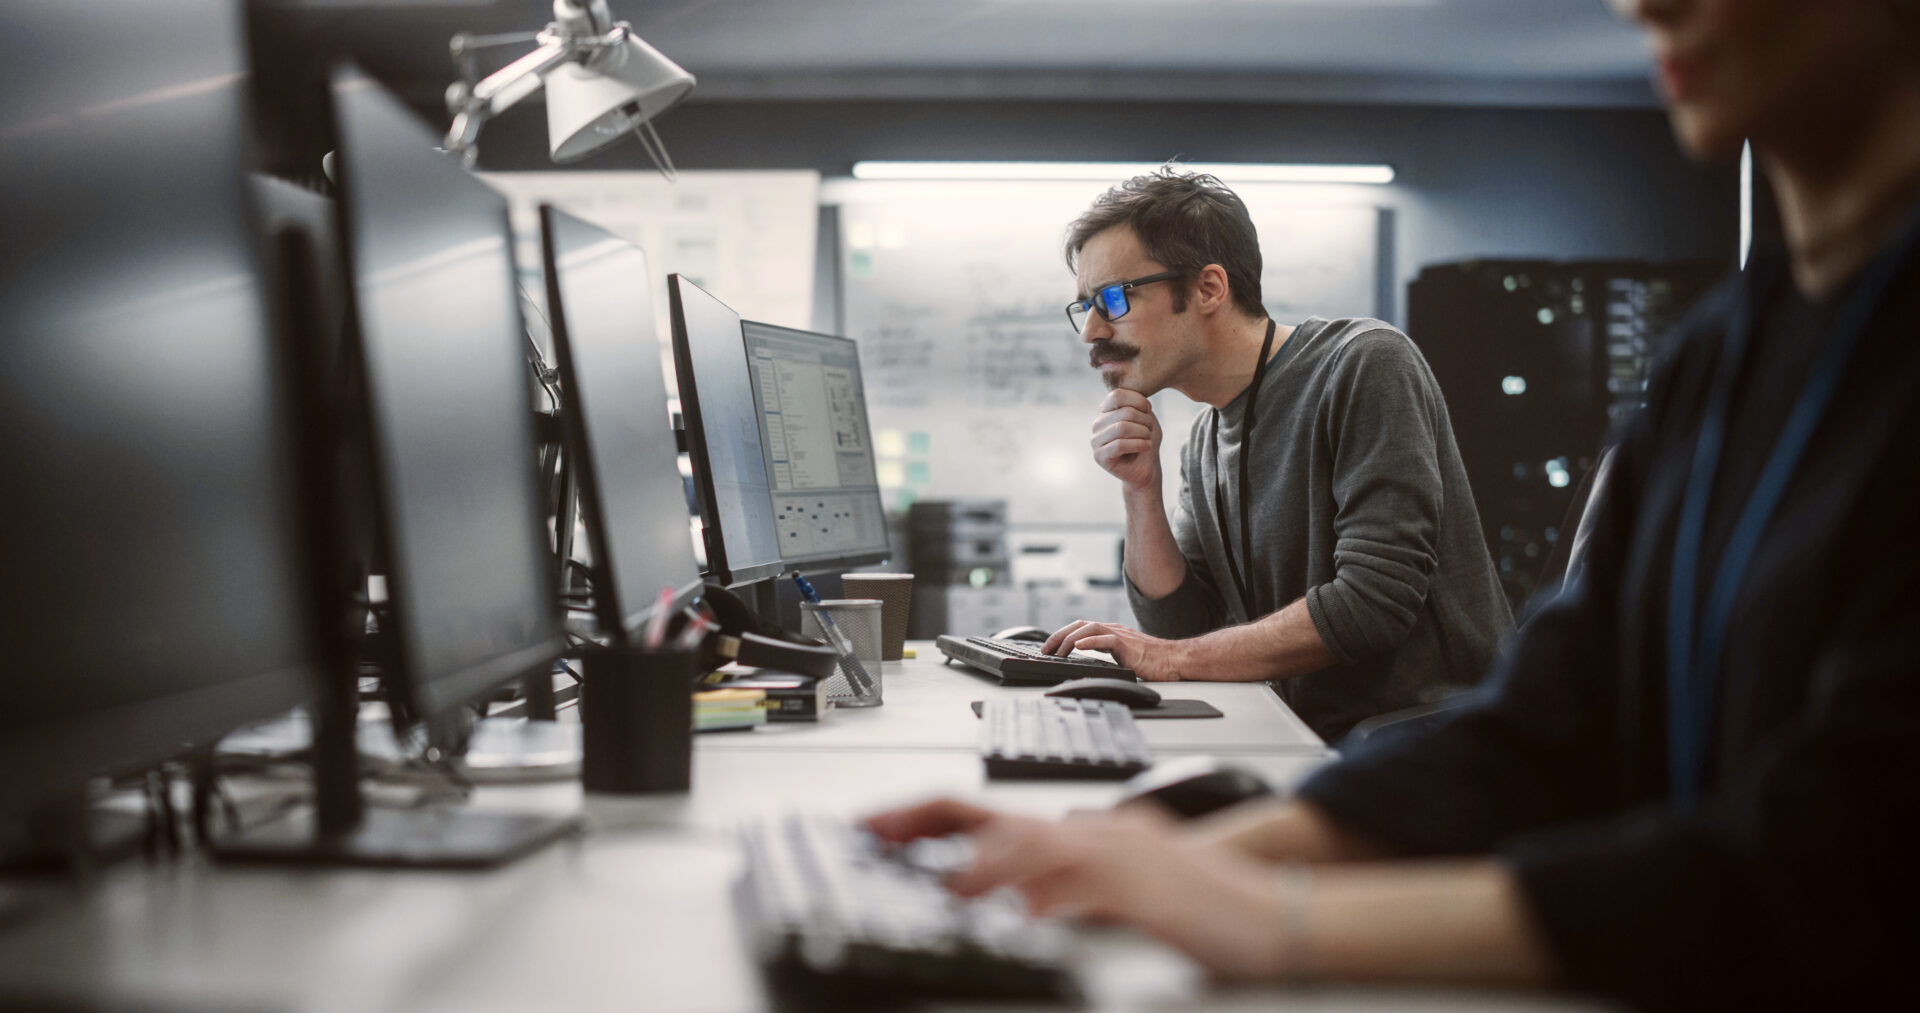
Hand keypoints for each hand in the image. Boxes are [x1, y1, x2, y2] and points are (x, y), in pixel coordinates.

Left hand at [865, 799, 1289, 980]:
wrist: (1273, 911)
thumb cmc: (1198, 906)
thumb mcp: (1116, 889)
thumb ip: (1064, 885)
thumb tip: (1008, 901)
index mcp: (1081, 832)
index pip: (988, 812)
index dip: (924, 814)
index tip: (874, 827)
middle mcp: (1093, 834)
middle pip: (995, 819)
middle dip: (927, 823)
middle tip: (874, 836)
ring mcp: (1118, 859)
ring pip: (1033, 848)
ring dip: (979, 865)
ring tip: (939, 883)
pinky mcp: (1144, 894)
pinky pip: (1085, 893)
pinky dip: (1047, 904)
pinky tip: (1019, 919)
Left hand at [1042, 619, 1186, 680]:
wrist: (1173, 660)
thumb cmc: (1152, 661)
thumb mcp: (1121, 656)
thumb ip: (1104, 653)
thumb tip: (1084, 660)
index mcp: (1110, 632)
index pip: (1080, 628)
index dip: (1061, 635)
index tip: (1048, 648)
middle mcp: (1112, 630)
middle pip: (1079, 624)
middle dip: (1058, 636)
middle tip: (1045, 650)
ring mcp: (1120, 635)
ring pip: (1089, 628)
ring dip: (1069, 639)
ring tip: (1058, 651)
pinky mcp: (1128, 645)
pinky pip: (1106, 639)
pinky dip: (1090, 641)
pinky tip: (1079, 646)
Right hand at [1091, 389, 1162, 492]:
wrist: (1146, 467)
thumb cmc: (1145, 440)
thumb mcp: (1145, 417)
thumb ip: (1138, 404)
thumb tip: (1137, 397)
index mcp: (1105, 410)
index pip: (1117, 395)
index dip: (1137, 400)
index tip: (1149, 410)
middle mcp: (1097, 423)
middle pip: (1124, 412)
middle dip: (1144, 420)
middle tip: (1151, 429)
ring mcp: (1095, 440)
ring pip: (1122, 428)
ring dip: (1143, 432)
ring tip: (1149, 438)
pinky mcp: (1099, 456)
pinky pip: (1120, 445)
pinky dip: (1139, 444)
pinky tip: (1147, 446)